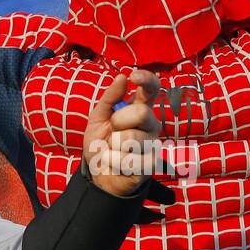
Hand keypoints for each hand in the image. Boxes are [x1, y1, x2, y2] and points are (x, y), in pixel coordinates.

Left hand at [82, 69, 162, 196]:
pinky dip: (115, 161)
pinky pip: (131, 159)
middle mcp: (150, 124)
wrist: (97, 173)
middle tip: (112, 131)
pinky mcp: (151, 164)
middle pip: (142, 112)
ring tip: (113, 150)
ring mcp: (152, 144)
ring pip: (133, 138)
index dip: (147, 80)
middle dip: (118, 121)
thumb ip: (109, 98)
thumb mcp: (97, 117)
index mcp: (139, 108)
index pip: (152, 89)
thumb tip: (122, 77)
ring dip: (113, 145)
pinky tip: (117, 163)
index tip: (134, 76)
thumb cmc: (100, 142)